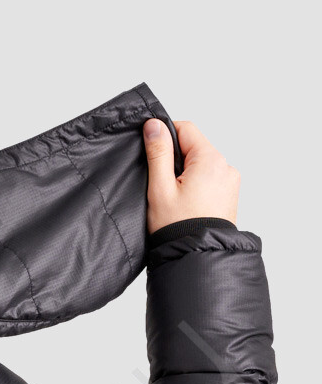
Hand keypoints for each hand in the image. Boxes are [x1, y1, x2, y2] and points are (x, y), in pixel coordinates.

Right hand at [144, 118, 239, 232]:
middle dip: (177, 161)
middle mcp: (225, 166)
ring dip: (188, 175)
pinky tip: (188, 205)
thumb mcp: (160, 188)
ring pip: (202, 165)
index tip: (153, 154)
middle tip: (164, 186)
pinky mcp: (230, 195)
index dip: (166, 137)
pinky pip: (211, 180)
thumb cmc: (178, 228)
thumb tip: (154, 125)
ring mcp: (230, 181)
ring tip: (177, 200)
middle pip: (195, 147)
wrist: (196, 258)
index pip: (186, 129)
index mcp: (210, 160)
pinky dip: (198, 186)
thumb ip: (158, 153)